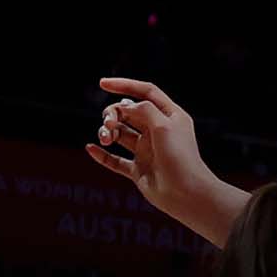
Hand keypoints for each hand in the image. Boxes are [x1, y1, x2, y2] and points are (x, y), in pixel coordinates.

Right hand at [86, 78, 214, 214]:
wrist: (185, 193)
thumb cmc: (179, 157)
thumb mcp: (164, 126)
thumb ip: (144, 110)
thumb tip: (126, 106)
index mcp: (170, 116)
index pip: (146, 92)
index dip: (125, 85)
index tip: (102, 83)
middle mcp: (158, 131)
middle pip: (129, 112)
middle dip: (113, 114)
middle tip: (108, 125)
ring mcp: (147, 150)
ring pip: (120, 134)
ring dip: (107, 133)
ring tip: (105, 139)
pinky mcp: (138, 169)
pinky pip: (115, 160)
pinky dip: (102, 155)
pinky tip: (90, 149)